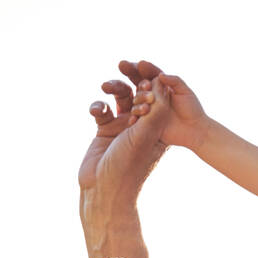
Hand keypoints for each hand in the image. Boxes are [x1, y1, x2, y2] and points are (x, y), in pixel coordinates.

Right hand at [78, 60, 172, 244]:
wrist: (104, 189)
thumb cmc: (129, 165)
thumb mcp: (146, 135)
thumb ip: (155, 109)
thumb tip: (161, 82)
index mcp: (159, 128)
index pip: (159, 98)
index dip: (153, 84)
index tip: (146, 80)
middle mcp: (143, 126)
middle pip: (139, 94)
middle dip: (132, 81)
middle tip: (126, 68)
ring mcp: (123, 127)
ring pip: (120, 98)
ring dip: (114, 88)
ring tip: (107, 86)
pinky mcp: (105, 130)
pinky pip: (102, 109)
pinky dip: (98, 105)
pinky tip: (96, 110)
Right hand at [117, 60, 208, 151]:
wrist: (195, 131)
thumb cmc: (193, 110)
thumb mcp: (186, 93)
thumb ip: (175, 81)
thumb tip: (160, 75)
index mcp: (163, 86)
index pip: (151, 74)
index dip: (145, 68)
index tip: (139, 64)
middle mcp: (154, 95)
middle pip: (140, 83)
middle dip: (131, 73)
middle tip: (123, 65)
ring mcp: (149, 108)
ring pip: (138, 100)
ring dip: (138, 97)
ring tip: (143, 98)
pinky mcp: (147, 122)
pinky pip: (137, 118)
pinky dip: (134, 116)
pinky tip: (132, 115)